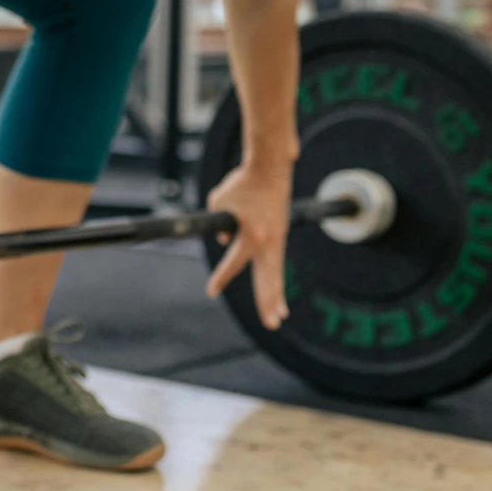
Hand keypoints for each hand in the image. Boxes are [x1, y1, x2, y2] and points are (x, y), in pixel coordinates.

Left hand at [203, 158, 292, 328]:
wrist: (269, 168)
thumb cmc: (241, 183)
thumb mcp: (218, 202)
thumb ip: (217, 226)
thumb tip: (226, 243)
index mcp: (251, 236)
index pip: (233, 263)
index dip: (221, 278)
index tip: (211, 291)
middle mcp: (267, 241)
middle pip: (267, 279)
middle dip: (267, 302)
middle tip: (271, 323)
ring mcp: (277, 239)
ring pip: (276, 274)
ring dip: (276, 296)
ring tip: (277, 317)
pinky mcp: (280, 234)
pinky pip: (275, 261)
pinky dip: (274, 278)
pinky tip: (275, 296)